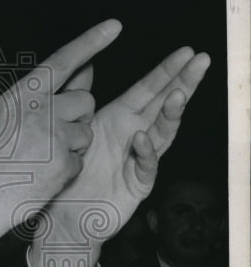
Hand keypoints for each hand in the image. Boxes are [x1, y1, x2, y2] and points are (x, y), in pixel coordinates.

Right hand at [0, 19, 120, 251]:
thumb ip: (35, 98)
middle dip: (78, 116)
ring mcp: (55, 136)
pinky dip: (66, 170)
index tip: (113, 27)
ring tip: (40, 159)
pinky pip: (79, 160)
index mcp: (21, 95)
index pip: (63, 61)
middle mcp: (40, 110)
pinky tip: (42, 176)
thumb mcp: (2, 117)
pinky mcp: (65, 163)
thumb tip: (73, 78)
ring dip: (72, 145)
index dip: (90, 42)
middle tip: (53, 135)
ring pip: (85, 132)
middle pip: (85, 101)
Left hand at [31, 39, 210, 266]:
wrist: (65, 215)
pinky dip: (145, 152)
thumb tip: (87, 62)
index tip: (188, 51)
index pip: (149, 90)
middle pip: (164, 106)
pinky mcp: (136, 185)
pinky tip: (142, 137)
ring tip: (178, 94)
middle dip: (183, 83)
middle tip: (202, 61)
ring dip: (171, 114)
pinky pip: (145, 167)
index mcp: (120, 119)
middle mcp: (134, 136)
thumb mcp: (75, 128)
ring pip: (161, 133)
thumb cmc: (70, 171)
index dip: (167, 71)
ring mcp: (139, 161)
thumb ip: (81, 95)